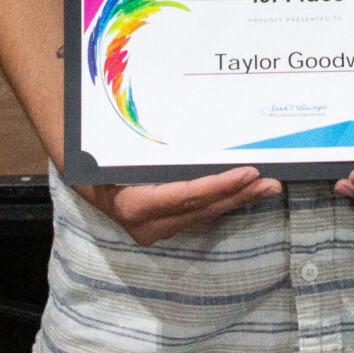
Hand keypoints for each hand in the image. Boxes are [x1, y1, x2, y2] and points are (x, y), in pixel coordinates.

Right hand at [78, 167, 280, 245]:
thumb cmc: (98, 158)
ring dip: (238, 200)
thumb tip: (173, 124)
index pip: (185, 196)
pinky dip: (225, 201)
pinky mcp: (168, 225)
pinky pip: (201, 213)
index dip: (219, 187)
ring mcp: (159, 228)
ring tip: (270, 187)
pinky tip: (249, 192)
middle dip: (239, 196)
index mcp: (134, 206)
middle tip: (271, 182)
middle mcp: (148, 224)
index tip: (248, 174)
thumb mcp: (112, 151)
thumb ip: (141, 148)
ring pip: (205, 214)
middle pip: (202, 209)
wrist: (82, 179)